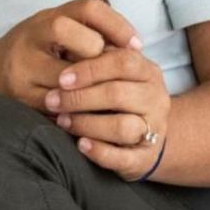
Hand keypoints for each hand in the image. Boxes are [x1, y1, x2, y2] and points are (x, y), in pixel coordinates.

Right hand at [0, 0, 169, 180]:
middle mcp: (30, 38)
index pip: (87, 8)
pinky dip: (81, 110)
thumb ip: (82, 31)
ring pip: (70, 77)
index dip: (117, 24)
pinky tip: (92, 113)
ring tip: (105, 94)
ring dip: (93, 88)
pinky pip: (60, 106)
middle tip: (113, 72)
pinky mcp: (22, 99)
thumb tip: (130, 46)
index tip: (136, 45)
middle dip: (101, 55)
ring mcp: (23, 69)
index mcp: (43, 18)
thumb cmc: (27, 54)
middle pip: (76, 36)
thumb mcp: (49, 32)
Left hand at [45, 40, 171, 181]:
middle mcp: (156, 99)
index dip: (90, 69)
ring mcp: (154, 129)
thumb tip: (66, 52)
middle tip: (53, 101)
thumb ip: (98, 61)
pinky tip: (80, 144)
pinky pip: (123, 157)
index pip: (123, 62)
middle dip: (80, 98)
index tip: (61, 78)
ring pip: (122, 127)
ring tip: (63, 121)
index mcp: (148, 72)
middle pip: (118, 94)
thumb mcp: (115, 74)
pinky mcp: (145, 158)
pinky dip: (99, 151)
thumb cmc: (120, 97)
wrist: (147, 133)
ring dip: (87, 124)